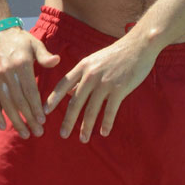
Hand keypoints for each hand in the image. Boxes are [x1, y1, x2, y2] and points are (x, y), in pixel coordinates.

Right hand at [0, 28, 59, 138]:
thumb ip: (45, 55)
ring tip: (24, 133)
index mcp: (21, 64)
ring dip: (15, 121)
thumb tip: (57, 61)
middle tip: (37, 133)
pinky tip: (3, 126)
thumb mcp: (34, 43)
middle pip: (19, 102)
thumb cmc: (17, 38)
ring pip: (6, 104)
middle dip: (29, 119)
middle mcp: (7, 73)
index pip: (30, 91)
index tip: (42, 121)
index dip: (36, 107)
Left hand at [43, 33, 158, 142]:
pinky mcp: (119, 89)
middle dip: (68, 120)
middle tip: (63, 134)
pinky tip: (104, 132)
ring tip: (83, 139)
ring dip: (86, 126)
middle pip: (75, 102)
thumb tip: (70, 93)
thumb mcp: (95, 61)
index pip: (63, 84)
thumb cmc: (117, 54)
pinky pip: (110, 111)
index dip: (53, 99)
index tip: (45, 112)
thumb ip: (82, 76)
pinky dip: (106, 123)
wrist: (139, 45)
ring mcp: (105, 82)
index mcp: (83, 67)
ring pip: (91, 109)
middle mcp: (91, 75)